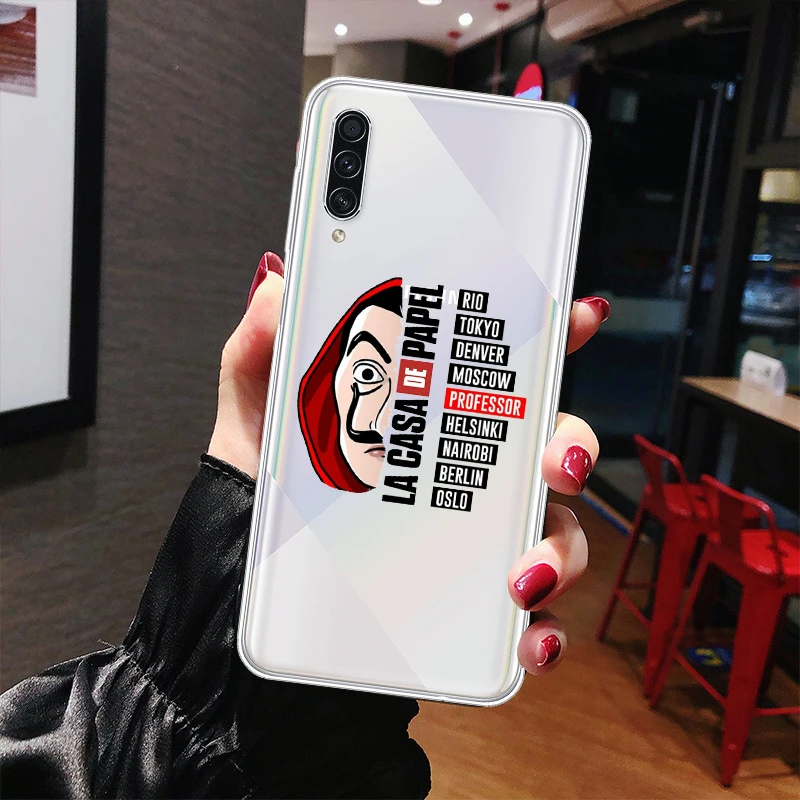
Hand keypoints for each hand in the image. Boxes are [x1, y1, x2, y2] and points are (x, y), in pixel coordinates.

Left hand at [209, 254, 608, 677]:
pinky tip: (528, 637)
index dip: (551, 336)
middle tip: (557, 464)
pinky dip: (542, 627)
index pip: (498, 370)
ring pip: (554, 529)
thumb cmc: (258, 498)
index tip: (580, 315)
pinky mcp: (467, 597)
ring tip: (522, 578)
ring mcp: (472, 535)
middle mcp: (462, 472)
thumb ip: (260, 353)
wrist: (239, 591)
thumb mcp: (254, 421)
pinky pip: (529, 612)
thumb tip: (275, 284)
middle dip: (573, 447)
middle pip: (549, 445)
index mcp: (425, 418)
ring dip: (561, 549)